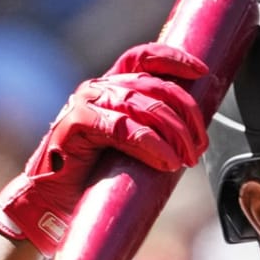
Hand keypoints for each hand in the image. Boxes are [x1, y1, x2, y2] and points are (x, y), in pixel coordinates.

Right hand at [0, 43, 209, 254]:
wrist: (57, 201)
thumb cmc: (96, 177)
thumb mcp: (134, 148)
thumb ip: (155, 133)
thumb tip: (192, 138)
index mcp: (113, 88)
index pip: (144, 59)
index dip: (174, 59)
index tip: (202, 71)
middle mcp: (99, 89)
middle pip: (153, 86)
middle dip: (185, 115)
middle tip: (199, 146)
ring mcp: (86, 103)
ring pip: (141, 106)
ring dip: (172, 133)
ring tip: (186, 159)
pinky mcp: (76, 123)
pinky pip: (122, 128)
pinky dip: (149, 144)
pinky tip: (166, 161)